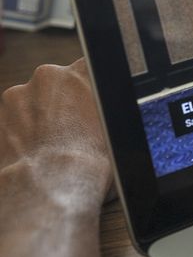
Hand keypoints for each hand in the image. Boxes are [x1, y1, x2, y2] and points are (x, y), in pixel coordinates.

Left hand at [0, 59, 110, 197]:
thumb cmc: (87, 163)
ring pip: (31, 102)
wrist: (48, 189)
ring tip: (50, 148)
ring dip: (38, 119)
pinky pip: (12, 122)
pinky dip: (19, 134)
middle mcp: (48, 75)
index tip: (94, 104)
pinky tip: (31, 155)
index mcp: (83, 72)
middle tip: (73, 132)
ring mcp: (17, 95)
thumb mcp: (116, 131)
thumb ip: (109, 112)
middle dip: (63, 104)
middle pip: (57, 84)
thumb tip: (107, 117)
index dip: (93, 88)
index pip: (92, 68)